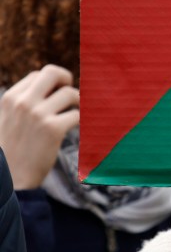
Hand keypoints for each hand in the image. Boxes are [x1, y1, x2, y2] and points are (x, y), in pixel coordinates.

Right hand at [0, 65, 78, 188]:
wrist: (10, 179)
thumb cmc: (11, 151)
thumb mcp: (7, 120)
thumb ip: (23, 105)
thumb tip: (52, 91)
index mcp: (11, 98)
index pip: (38, 75)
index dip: (52, 84)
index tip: (56, 97)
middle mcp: (24, 102)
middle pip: (53, 72)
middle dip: (67, 80)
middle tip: (71, 97)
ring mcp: (38, 114)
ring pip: (70, 93)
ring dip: (78, 104)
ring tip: (74, 117)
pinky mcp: (53, 129)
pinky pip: (77, 114)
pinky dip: (81, 121)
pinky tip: (76, 129)